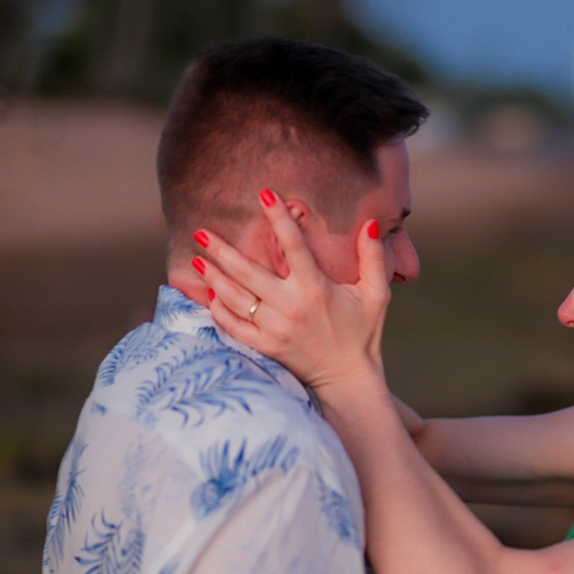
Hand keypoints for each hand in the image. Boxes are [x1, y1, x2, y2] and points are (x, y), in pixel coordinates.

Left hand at [193, 189, 390, 393]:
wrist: (349, 379)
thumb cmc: (364, 333)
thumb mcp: (376, 294)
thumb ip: (374, 258)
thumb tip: (371, 223)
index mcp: (316, 289)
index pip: (294, 245)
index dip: (280, 218)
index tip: (265, 194)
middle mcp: (291, 306)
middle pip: (248, 272)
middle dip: (222, 250)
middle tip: (201, 231)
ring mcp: (275, 329)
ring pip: (235, 298)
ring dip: (213, 277)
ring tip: (198, 259)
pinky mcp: (266, 347)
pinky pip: (234, 327)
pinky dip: (218, 310)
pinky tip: (208, 294)